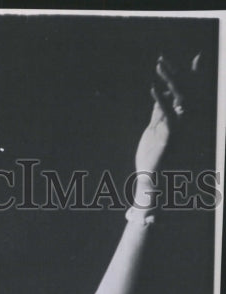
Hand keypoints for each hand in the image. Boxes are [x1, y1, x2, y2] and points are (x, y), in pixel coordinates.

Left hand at [134, 54, 200, 181]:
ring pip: (181, 98)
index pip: (189, 91)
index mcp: (183, 119)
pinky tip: (153, 88)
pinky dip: (161, 100)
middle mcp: (186, 122)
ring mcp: (181, 129)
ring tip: (158, 66)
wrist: (152, 182)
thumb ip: (159, 110)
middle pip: (186, 90)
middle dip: (175, 72)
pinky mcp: (171, 137)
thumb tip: (160, 93)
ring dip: (170, 80)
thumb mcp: (156, 128)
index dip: (191, 73)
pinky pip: (169, 115)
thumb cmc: (153, 156)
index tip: (195, 57)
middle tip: (161, 58)